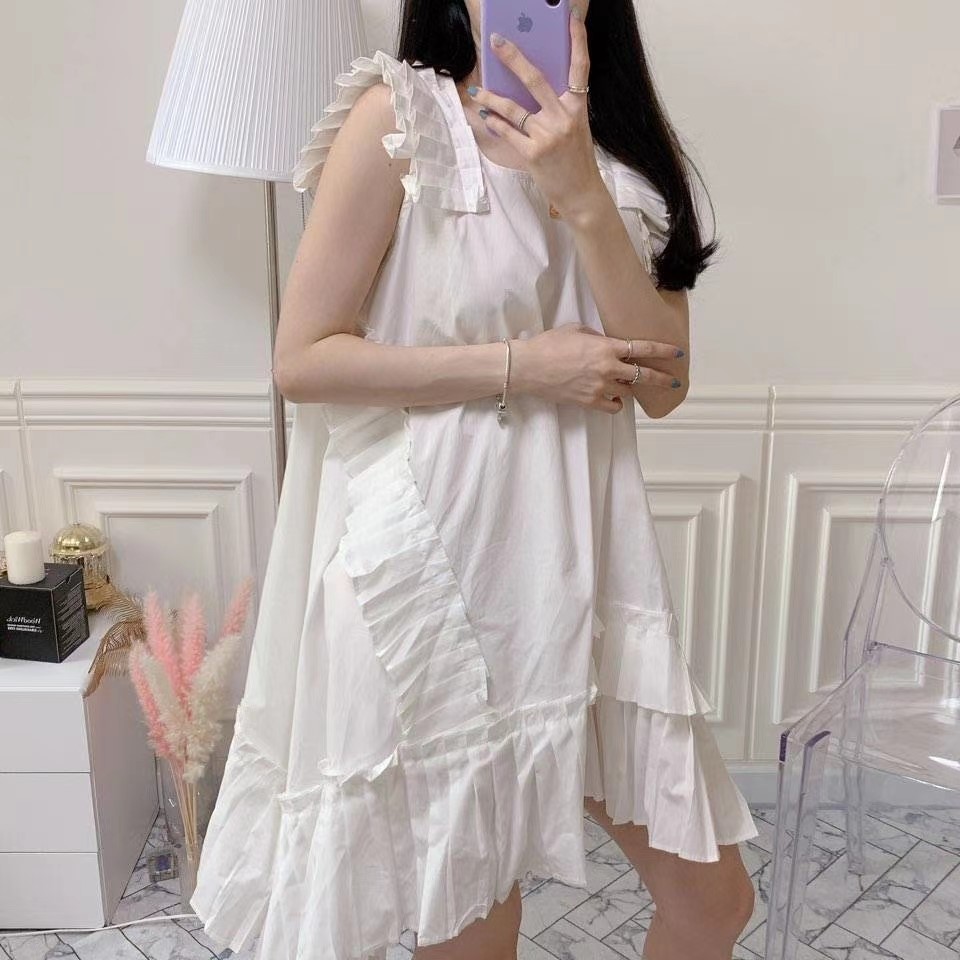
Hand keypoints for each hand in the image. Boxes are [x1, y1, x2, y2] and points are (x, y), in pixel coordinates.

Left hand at [469, 2, 606, 219]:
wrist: (581, 193)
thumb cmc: (575, 158)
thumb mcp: (575, 127)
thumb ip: (557, 107)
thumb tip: (528, 86)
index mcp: (578, 107)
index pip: (580, 67)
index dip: (578, 40)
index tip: (570, 16)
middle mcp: (564, 118)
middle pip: (535, 80)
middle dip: (513, 58)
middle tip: (496, 42)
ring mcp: (548, 136)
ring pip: (513, 108)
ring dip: (491, 98)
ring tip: (476, 92)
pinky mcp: (533, 154)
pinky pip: (508, 132)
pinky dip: (494, 123)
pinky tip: (484, 117)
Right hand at [511, 324, 683, 413]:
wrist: (528, 367)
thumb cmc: (549, 345)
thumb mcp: (576, 330)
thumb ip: (599, 338)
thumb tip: (609, 344)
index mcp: (607, 347)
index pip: (643, 349)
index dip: (663, 351)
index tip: (677, 353)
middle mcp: (608, 368)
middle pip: (643, 376)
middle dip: (661, 379)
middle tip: (673, 382)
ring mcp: (600, 387)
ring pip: (628, 391)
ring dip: (630, 387)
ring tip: (627, 385)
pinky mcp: (589, 402)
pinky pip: (613, 406)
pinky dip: (617, 403)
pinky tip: (614, 399)